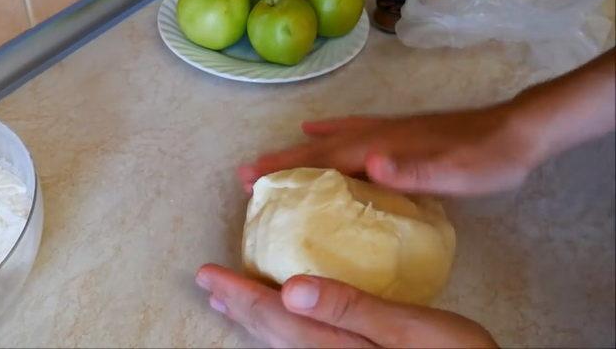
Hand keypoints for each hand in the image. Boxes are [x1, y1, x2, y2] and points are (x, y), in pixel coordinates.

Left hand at [195, 264, 495, 347]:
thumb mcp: (408, 328)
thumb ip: (349, 308)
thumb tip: (292, 288)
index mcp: (335, 345)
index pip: (273, 315)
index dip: (238, 292)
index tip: (207, 274)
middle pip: (269, 331)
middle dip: (237, 305)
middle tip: (208, 284)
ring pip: (280, 342)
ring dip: (252, 319)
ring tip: (231, 301)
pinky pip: (299, 347)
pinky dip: (279, 330)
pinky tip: (281, 321)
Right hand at [238, 47, 614, 195]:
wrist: (515, 131)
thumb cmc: (485, 160)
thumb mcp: (456, 173)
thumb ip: (414, 170)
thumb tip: (371, 164)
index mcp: (381, 147)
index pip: (323, 159)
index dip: (286, 170)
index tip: (250, 180)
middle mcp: (375, 134)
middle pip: (317, 148)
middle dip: (279, 162)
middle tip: (243, 175)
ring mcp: (384, 130)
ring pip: (329, 138)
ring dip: (295, 149)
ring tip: (267, 159)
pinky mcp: (395, 132)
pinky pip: (351, 128)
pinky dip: (328, 128)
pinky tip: (314, 127)